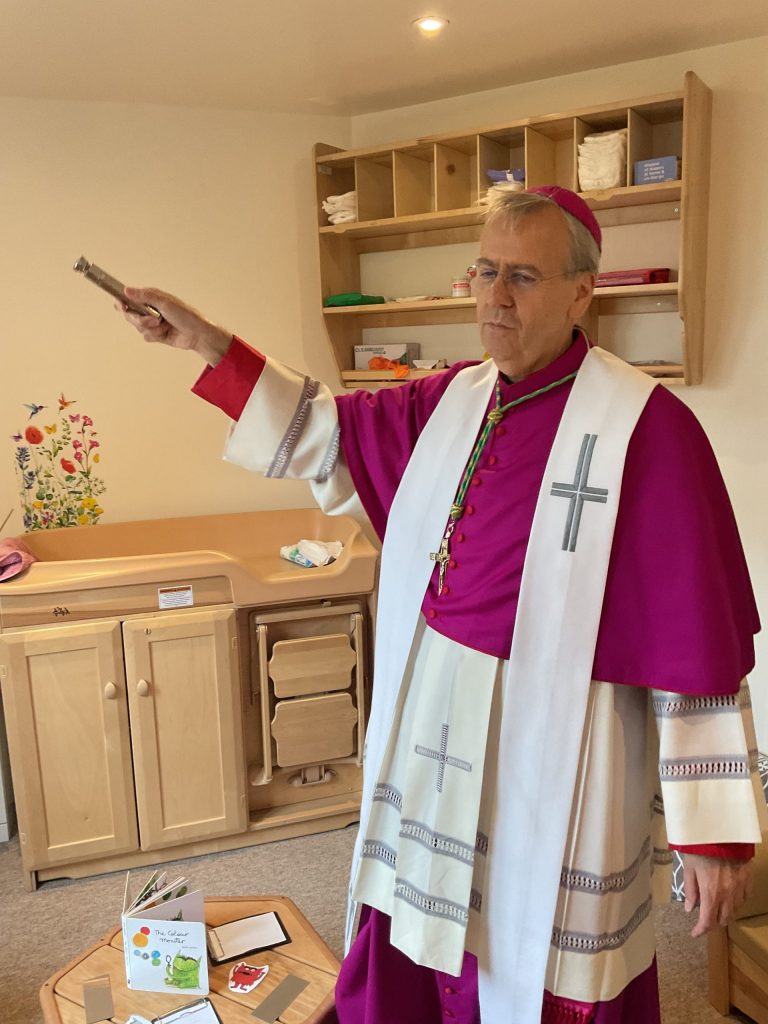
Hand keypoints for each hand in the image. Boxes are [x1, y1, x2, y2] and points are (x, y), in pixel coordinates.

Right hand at [116, 287, 232, 365]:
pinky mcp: (155, 334)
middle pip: (130, 315)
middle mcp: (149, 309)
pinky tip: (165, 333)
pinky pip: (146, 337)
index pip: (129, 298)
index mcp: (150, 298)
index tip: (120, 304)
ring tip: (164, 326)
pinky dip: (155, 336)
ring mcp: (152, 322)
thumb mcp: (165, 303)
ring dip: (152, 329)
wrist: (197, 335)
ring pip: (138, 327)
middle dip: (141, 320)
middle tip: (155, 319)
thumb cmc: (186, 315)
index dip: (122, 302)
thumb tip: (126, 290)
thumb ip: (145, 296)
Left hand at [683, 853, 752, 936]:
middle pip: (723, 919)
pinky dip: (737, 903)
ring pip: (735, 910)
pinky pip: (744, 898)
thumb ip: (690, 890)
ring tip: (716, 910)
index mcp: (711, 892)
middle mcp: (728, 894)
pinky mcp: (747, 879)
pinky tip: (730, 899)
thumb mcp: (689, 867)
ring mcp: (740, 887)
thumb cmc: (700, 848)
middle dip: (713, 923)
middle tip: (704, 920)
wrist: (720, 832)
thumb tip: (690, 908)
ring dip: (725, 914)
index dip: (701, 930)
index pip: (708, 920)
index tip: (695, 933)